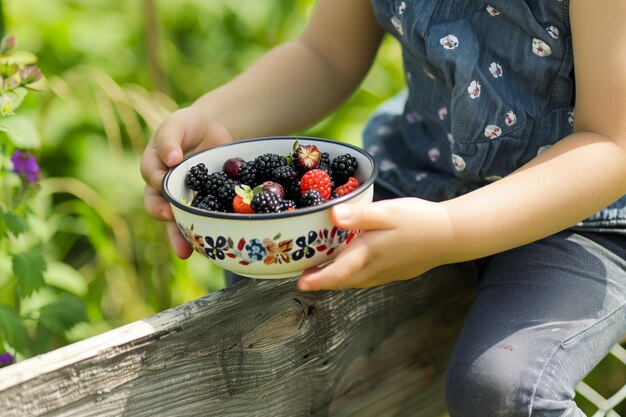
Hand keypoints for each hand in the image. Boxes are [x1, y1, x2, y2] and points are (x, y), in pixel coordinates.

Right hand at [140, 106, 233, 257]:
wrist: (213, 130)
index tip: (169, 201)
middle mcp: (164, 186)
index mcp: (154, 165)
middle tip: (178, 239)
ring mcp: (182, 197)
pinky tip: (213, 243)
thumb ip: (170, 137)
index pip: (151, 177)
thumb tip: (172, 159)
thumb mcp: (178, 123)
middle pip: (159, 207)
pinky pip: (200, 219)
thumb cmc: (189, 126)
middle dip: (168, 224)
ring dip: (181, 238)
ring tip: (187, 253)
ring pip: (177, 220)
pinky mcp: (202, 203)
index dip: (159, 188)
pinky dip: (204, 231)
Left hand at [297, 198, 456, 290]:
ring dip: (337, 280)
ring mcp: (387, 273)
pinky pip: (368, 279)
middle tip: (304, 276)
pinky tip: (352, 266)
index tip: (300, 283)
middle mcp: (376, 268)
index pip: (338, 273)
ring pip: (355, 282)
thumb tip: (333, 215)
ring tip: (321, 272)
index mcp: (370, 253)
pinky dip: (353, 276)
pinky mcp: (396, 272)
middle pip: (343, 281)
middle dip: (322, 281)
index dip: (317, 280)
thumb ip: (361, 215)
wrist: (453, 235)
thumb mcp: (390, 211)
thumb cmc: (420, 220)